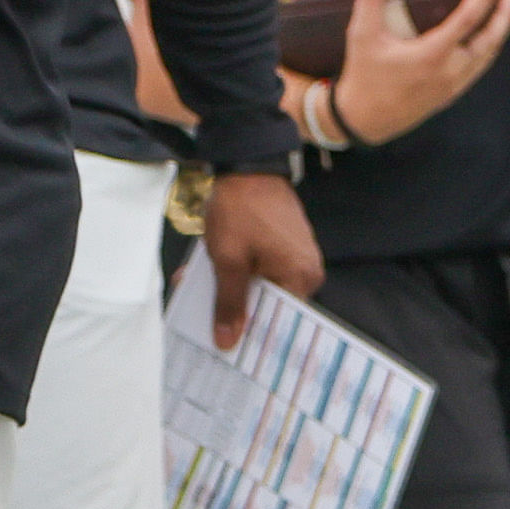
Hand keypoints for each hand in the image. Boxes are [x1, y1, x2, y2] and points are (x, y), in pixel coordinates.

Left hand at [200, 170, 322, 351]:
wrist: (248, 164)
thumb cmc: (240, 211)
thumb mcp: (228, 261)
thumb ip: (229, 303)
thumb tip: (228, 342)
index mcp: (300, 277)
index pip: (279, 321)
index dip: (251, 333)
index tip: (225, 344)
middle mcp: (308, 270)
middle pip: (271, 305)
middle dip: (236, 309)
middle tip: (204, 316)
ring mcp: (300, 255)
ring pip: (264, 287)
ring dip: (234, 289)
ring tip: (201, 289)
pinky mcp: (289, 243)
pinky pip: (265, 269)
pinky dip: (241, 272)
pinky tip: (216, 270)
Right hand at [312, 0, 509, 145]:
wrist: (367, 120)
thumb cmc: (364, 75)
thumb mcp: (361, 36)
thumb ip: (370, 0)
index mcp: (432, 55)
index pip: (468, 19)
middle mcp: (449, 71)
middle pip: (489, 40)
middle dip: (503, 16)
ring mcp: (453, 84)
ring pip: (486, 56)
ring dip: (499, 32)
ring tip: (505, 11)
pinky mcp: (451, 93)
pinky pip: (477, 67)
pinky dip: (487, 50)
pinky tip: (487, 38)